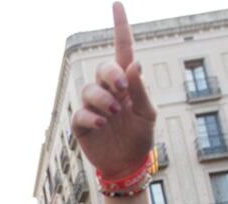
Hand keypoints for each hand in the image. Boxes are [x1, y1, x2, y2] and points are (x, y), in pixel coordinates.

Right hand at [72, 3, 156, 179]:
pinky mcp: (81, 124)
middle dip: (111, 75)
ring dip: (103, 99)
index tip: (117, 5)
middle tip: (122, 89)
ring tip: (115, 112)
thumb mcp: (148, 114)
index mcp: (127, 83)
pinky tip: (102, 124)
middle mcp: (108, 90)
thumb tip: (134, 64)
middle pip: (103, 68)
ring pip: (89, 89)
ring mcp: (93, 106)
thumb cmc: (141, 137)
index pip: (122, 50)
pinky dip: (91, 116)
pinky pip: (80, 113)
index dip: (120, 27)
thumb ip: (141, 90)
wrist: (128, 164)